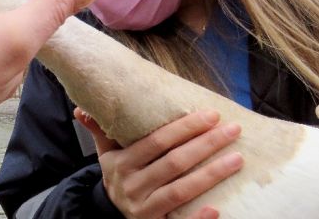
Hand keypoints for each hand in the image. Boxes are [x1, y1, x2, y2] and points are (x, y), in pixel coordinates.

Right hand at [74, 108, 243, 218]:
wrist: (109, 216)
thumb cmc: (118, 177)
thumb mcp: (106, 155)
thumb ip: (99, 131)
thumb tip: (81, 109)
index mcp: (121, 164)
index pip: (156, 143)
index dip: (183, 128)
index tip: (210, 115)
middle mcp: (132, 186)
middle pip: (174, 163)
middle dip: (205, 145)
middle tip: (233, 129)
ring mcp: (144, 210)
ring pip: (181, 191)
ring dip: (212, 174)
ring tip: (237, 158)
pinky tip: (216, 208)